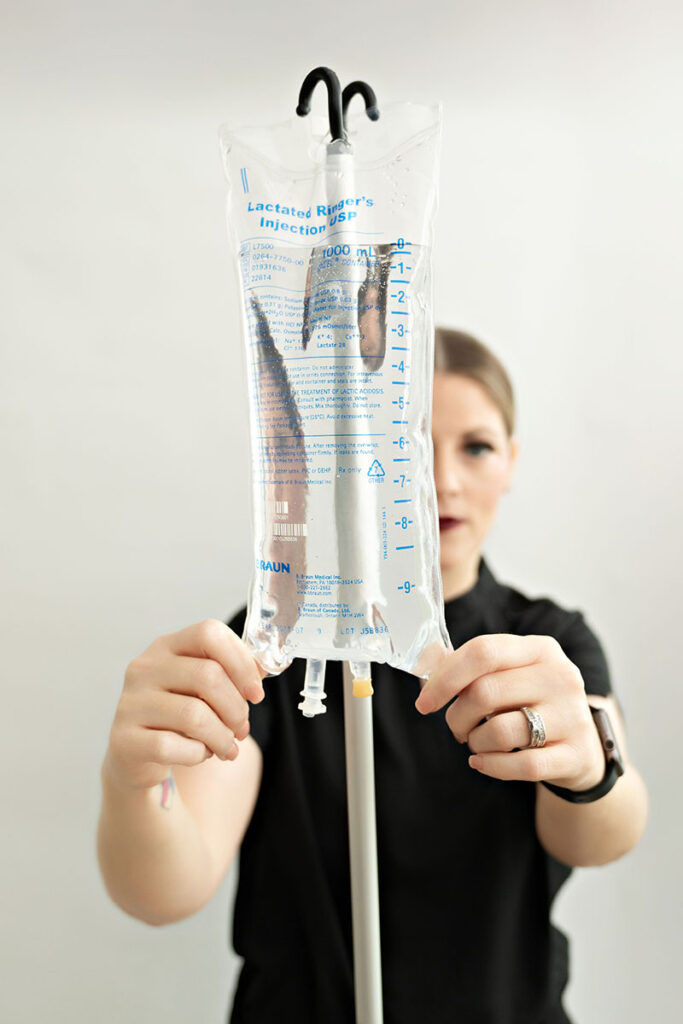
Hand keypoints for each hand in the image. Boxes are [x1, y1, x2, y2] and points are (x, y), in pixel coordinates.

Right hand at [103, 619, 266, 791]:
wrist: (139, 755)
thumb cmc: (180, 714)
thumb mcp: (204, 688)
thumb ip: (233, 673)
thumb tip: (263, 668)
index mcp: (167, 645)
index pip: (209, 633)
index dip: (241, 662)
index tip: (256, 693)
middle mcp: (144, 667)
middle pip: (208, 676)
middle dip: (236, 708)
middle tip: (242, 728)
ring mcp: (130, 702)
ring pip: (194, 715)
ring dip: (222, 737)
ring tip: (227, 747)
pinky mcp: (125, 738)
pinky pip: (172, 746)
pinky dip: (197, 754)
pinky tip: (200, 754)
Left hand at [415, 634, 604, 790]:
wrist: (583, 747)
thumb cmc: (532, 704)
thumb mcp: (509, 675)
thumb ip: (469, 666)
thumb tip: (427, 658)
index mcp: (540, 649)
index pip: (483, 651)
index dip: (445, 677)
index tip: (424, 701)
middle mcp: (560, 677)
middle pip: (485, 692)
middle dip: (457, 715)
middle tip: (456, 726)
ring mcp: (572, 716)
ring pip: (500, 730)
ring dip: (475, 741)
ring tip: (476, 741)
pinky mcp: (576, 755)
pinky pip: (521, 765)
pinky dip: (491, 766)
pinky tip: (482, 761)